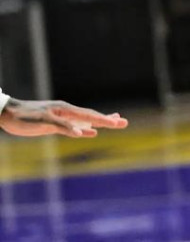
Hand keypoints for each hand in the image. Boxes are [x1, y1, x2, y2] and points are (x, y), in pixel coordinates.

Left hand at [0, 98, 128, 137]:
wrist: (6, 114)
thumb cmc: (23, 117)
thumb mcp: (43, 122)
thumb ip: (63, 126)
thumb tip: (82, 132)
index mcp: (65, 110)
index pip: (90, 116)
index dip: (105, 121)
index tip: (120, 123)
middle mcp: (67, 112)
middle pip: (91, 116)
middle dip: (108, 120)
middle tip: (124, 122)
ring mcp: (62, 118)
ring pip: (85, 120)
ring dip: (99, 122)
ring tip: (114, 122)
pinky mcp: (55, 125)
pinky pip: (76, 127)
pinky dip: (86, 129)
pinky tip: (91, 132)